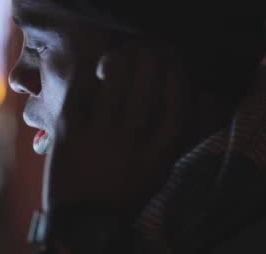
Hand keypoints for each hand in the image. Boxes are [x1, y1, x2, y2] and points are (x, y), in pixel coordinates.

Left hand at [43, 45, 181, 216]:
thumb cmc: (124, 193)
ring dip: (120, 62)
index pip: (177, 105)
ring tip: (122, 53)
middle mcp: (130, 143)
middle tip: (147, 44)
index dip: (177, 76)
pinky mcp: (68, 133)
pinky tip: (92, 65)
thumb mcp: (158, 171)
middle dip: (149, 60)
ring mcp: (98, 137)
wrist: (83, 220)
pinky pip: (79, 95)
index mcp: (157, 154)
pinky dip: (86, 74)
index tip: (175, 59)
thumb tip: (197, 100)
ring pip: (114, 88)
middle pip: (146, 91)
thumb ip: (172, 138)